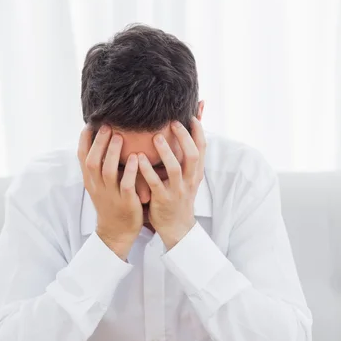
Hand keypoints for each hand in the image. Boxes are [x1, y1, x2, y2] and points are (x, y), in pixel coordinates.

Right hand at [78, 124, 142, 257]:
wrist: (116, 232)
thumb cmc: (111, 203)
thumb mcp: (99, 185)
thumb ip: (99, 165)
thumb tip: (101, 140)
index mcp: (90, 181)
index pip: (81, 157)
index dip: (84, 139)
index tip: (90, 123)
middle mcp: (97, 186)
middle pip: (92, 161)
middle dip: (99, 142)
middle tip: (107, 125)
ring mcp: (111, 194)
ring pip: (108, 171)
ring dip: (113, 153)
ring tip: (119, 136)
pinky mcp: (126, 202)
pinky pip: (126, 184)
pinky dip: (131, 170)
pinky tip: (136, 158)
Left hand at [137, 116, 206, 249]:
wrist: (177, 227)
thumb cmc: (178, 196)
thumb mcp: (187, 177)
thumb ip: (185, 157)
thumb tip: (188, 133)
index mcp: (196, 172)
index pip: (202, 147)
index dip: (198, 129)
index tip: (190, 113)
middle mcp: (190, 180)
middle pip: (193, 154)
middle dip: (184, 137)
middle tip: (172, 121)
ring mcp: (177, 190)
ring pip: (175, 168)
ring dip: (166, 152)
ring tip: (156, 137)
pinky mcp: (163, 200)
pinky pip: (155, 183)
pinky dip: (147, 170)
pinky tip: (138, 158)